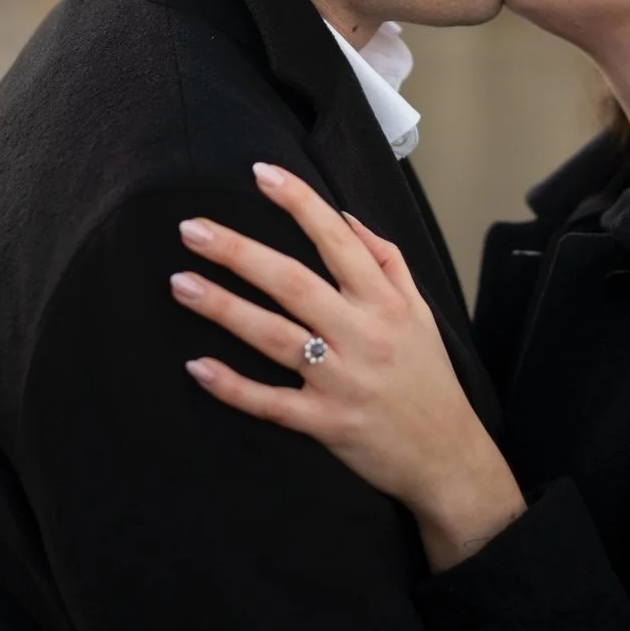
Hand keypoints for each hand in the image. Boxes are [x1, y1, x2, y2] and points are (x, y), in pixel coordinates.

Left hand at [172, 163, 526, 570]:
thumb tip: (345, 218)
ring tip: (181, 283)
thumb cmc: (428, 377)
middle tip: (192, 229)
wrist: (448, 457)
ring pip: (275, 337)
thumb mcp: (420, 311)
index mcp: (384, 302)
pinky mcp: (326, 423)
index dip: (299, 203)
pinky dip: (233, 386)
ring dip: (224, 308)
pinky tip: (197, 366)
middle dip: (239, 252)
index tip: (261, 173)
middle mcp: (363, 335)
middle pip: (292, 283)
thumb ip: (386, 261)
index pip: (337, 239)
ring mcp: (342, 381)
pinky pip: (271, 403)